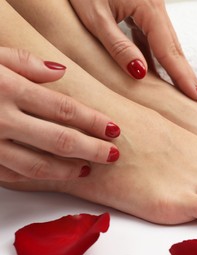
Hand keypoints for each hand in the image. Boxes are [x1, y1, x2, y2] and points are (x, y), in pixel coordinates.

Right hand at [0, 47, 120, 181]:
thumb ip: (26, 63)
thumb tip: (61, 74)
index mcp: (8, 90)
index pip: (65, 110)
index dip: (93, 121)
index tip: (114, 129)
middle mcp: (0, 119)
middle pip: (59, 140)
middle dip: (91, 150)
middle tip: (113, 155)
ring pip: (36, 165)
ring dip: (67, 170)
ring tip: (88, 170)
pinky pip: (12, 174)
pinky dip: (36, 178)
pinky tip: (54, 176)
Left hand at [69, 0, 196, 104]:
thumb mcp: (95, 17)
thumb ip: (118, 46)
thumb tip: (140, 73)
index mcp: (148, 8)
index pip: (169, 51)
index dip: (182, 77)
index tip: (195, 97)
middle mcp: (156, 8)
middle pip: (174, 48)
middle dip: (186, 75)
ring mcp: (150, 8)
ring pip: (166, 44)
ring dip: (175, 68)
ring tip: (185, 90)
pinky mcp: (142, 10)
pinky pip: (154, 38)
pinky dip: (158, 57)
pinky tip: (159, 73)